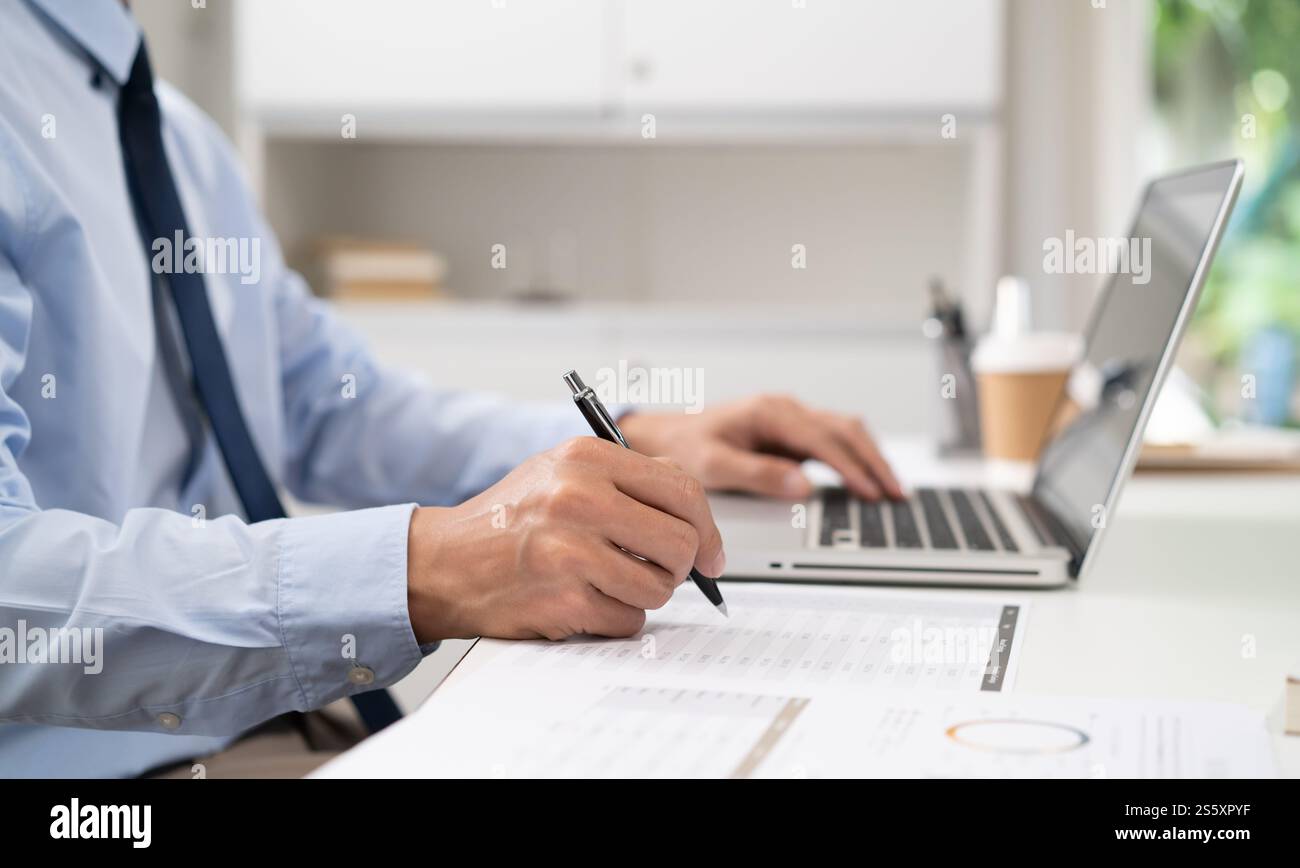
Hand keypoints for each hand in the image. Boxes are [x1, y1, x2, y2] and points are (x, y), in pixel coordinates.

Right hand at [406, 437, 724, 642]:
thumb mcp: (562, 473)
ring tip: (611, 584)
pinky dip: (616, 618)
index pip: (681, 489)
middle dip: (681, 566)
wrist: (443, 562)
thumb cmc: (509, 520)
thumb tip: (695, 516)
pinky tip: (587, 601)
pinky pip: (628, 619)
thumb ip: (626, 481)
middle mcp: (579, 498)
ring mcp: (571, 550)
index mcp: (586, 459)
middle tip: (664, 572)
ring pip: (660, 586)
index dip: (708, 528)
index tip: (711, 552)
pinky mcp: (564, 598)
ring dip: (645, 595)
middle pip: (680, 542)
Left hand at [619, 394, 901, 500]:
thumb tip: (804, 486)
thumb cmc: (685, 448)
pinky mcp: (791, 431)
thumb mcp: (714, 466)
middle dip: (873, 462)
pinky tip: (867, 478)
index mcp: (769, 412)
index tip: (870, 491)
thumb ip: (759, 475)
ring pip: (844, 431)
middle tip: (895, 495)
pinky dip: (855, 457)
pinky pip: (833, 439)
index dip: (851, 466)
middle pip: (844, 430)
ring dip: (870, 458)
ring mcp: (790, 418)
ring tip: (891, 489)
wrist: (666, 436)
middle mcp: (785, 409)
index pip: (822, 439)